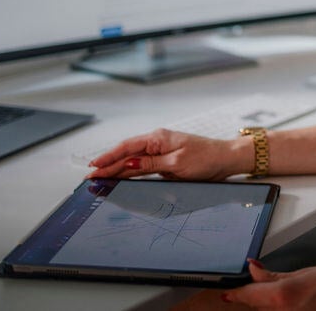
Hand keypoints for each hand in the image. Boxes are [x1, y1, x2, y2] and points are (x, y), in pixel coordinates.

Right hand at [85, 128, 246, 180]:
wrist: (225, 159)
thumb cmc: (206, 158)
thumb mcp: (178, 163)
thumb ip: (151, 165)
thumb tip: (128, 165)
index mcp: (158, 138)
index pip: (127, 148)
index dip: (108, 158)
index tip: (93, 168)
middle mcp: (157, 143)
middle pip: (127, 155)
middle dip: (107, 166)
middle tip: (90, 178)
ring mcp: (161, 152)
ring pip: (133, 162)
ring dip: (116, 170)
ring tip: (99, 178)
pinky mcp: (165, 161)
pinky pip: (143, 167)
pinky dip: (130, 173)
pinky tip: (121, 178)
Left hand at [217, 260, 315, 309]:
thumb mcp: (309, 273)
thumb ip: (276, 277)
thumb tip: (253, 270)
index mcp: (285, 298)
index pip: (249, 297)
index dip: (237, 295)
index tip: (227, 295)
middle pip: (261, 310)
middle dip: (259, 303)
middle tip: (272, 294)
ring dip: (275, 308)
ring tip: (295, 299)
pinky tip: (302, 306)